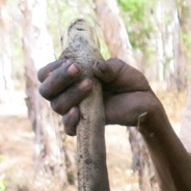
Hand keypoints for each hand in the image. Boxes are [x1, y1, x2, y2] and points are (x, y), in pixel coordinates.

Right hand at [38, 57, 159, 134]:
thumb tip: (96, 66)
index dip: (53, 69)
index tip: (71, 62)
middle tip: (76, 70)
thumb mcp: (119, 69)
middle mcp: (68, 93)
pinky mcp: (86, 124)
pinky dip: (69, 120)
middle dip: (58, 79)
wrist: (145, 100)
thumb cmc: (128, 81)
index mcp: (70, 77)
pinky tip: (77, 111)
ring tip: (90, 85)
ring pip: (57, 106)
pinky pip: (69, 128)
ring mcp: (76, 109)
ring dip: (70, 94)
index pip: (46, 74)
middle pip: (46, 90)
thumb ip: (106, 67)